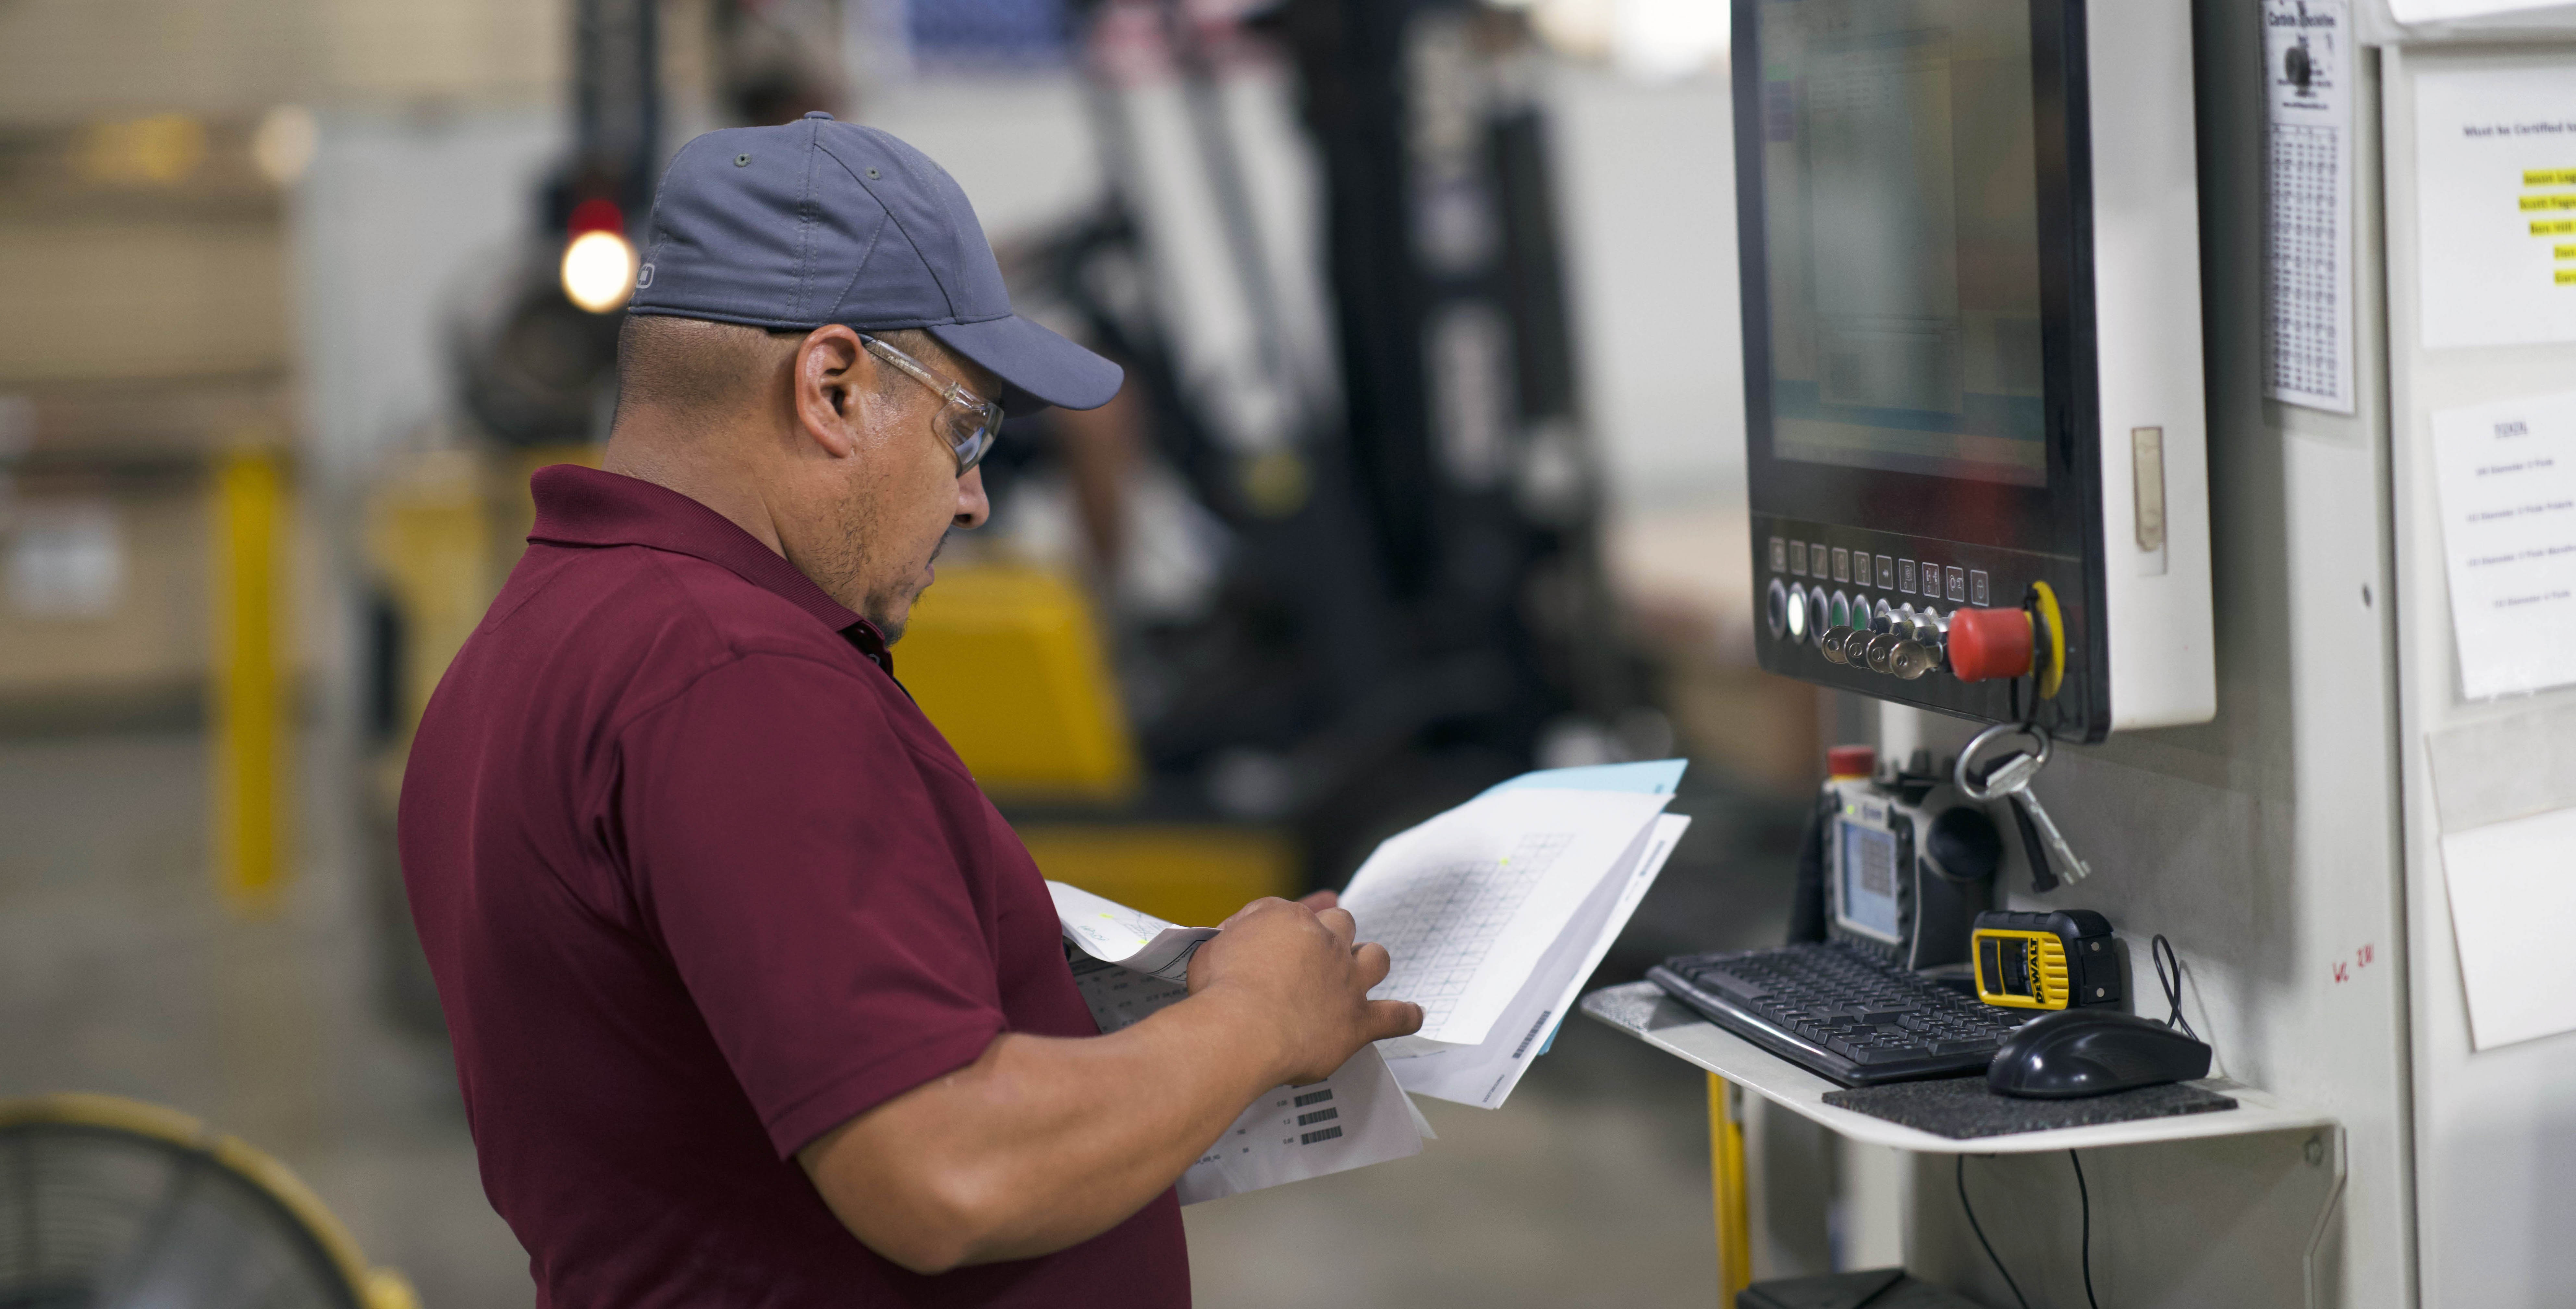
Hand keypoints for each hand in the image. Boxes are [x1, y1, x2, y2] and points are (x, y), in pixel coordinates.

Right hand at [1187, 897, 1422, 1084]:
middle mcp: (1325, 942)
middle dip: (1334, 934)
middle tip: (1321, 954)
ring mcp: (1347, 980)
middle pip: (1342, 923)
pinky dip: (1405, 1015)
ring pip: (1375, 957)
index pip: (1294, 912)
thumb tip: (1238, 941)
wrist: (1243, 1029)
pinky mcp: (1359, 1019)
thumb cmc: (1221, 992)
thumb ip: (1231, 940)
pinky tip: (1411, 1015)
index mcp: (1288, 919)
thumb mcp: (1210, 950)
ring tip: (1364, 971)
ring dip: (1370, 961)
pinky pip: (1396, 1016)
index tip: (1278, 941)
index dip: (1286, 928)